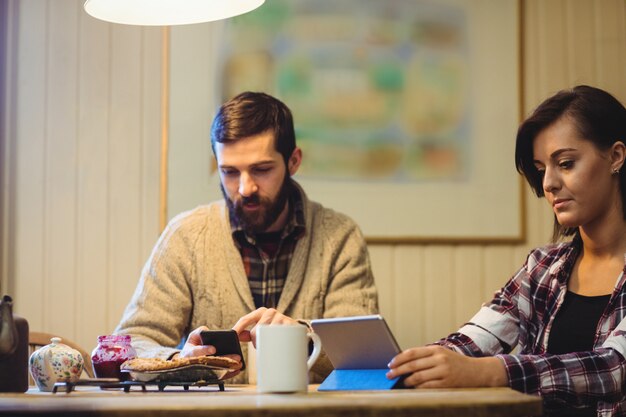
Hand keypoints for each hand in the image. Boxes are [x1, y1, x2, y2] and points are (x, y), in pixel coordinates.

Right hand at [177, 326, 241, 379]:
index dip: (205, 350)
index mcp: (189, 354)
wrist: (188, 361)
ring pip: (216, 371)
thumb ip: (199, 332)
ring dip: (228, 368)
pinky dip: (229, 374)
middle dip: (224, 360)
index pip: (196, 352)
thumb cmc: (193, 347)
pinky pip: (220, 376)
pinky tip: (237, 370)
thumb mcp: (193, 338)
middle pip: (211, 363)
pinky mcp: (210, 376)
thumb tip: (207, 331)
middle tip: (236, 357)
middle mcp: (196, 364)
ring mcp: (203, 371)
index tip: (213, 349)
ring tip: (239, 364)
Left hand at [232, 307, 297, 346]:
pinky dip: (277, 344)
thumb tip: (238, 335)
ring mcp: (281, 317)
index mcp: (261, 312)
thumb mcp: (261, 330)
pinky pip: (279, 339)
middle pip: (255, 332)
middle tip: (262, 346)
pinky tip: (280, 344)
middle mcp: (270, 312)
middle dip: (256, 343)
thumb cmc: (275, 331)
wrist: (296, 332)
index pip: (245, 320)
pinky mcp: (291, 325)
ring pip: (266, 336)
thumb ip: (248, 332)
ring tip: (272, 345)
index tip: (232, 337)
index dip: (237, 329)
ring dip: (267, 345)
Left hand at [386, 345, 506, 388]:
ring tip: (401, 382)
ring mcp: (443, 371)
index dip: (399, 359)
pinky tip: (413, 388)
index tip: (390, 364)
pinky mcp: (447, 383)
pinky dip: (418, 388)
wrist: (478, 371)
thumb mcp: (441, 354)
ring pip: (418, 377)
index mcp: (436, 349)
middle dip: (398, 370)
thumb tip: (403, 362)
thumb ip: (425, 357)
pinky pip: (427, 387)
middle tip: (389, 375)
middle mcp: (439, 359)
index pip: (412, 353)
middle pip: (412, 365)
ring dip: (407, 381)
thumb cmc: (455, 363)